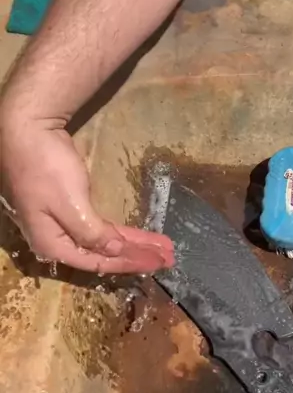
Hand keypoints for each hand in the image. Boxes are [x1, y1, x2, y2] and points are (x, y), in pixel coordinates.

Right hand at [0, 122, 173, 273]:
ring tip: (161, 246)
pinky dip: (118, 230)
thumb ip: (92, 233)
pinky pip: (99, 225)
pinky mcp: (68, 206)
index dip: (130, 262)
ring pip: (103, 239)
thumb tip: (115, 251)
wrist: (24, 129)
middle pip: (102, 253)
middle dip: (136, 254)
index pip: (97, 262)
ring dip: (132, 243)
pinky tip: (135, 235)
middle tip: (168, 257)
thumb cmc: (46, 168)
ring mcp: (61, 222)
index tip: (158, 262)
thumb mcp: (70, 204)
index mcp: (52, 244)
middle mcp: (56, 238)